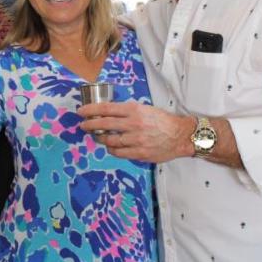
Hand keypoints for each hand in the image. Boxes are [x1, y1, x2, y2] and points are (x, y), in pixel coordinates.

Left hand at [78, 102, 194, 162]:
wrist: (180, 135)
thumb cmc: (162, 120)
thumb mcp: (145, 109)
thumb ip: (127, 111)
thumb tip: (107, 113)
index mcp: (134, 110)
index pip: (107, 109)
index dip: (91, 110)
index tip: (81, 111)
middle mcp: (133, 124)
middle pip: (104, 124)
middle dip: (90, 125)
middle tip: (83, 125)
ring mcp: (136, 140)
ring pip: (110, 140)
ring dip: (101, 138)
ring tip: (98, 137)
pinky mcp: (139, 153)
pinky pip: (119, 153)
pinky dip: (112, 150)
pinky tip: (111, 147)